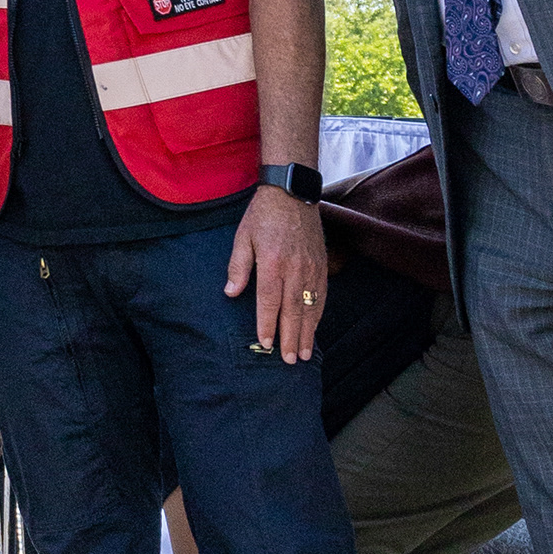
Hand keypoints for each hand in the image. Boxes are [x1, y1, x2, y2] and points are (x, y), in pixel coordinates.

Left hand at [224, 186, 326, 361]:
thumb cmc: (263, 215)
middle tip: (290, 360)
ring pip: (310, 307)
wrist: (292, 193)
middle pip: (293, 310)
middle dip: (290, 337)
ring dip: (307, 332)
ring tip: (303, 354)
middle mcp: (295, 268)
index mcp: (272, 262)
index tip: (265, 343)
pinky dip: (318, 315)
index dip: (268, 324)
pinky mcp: (321, 265)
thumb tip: (231, 293)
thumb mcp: (243, 237)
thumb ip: (238, 267)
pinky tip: (314, 329)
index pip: (270, 301)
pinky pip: (321, 296)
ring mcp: (311, 268)